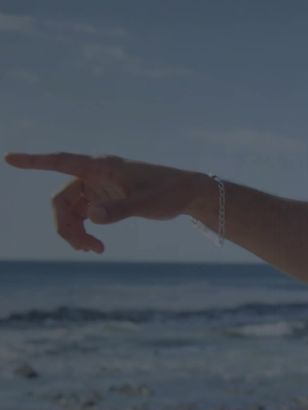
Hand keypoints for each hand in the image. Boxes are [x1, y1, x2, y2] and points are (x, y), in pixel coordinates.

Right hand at [5, 152, 208, 253]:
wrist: (187, 193)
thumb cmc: (170, 193)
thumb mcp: (148, 204)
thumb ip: (120, 210)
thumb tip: (91, 217)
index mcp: (101, 166)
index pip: (61, 161)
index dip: (34, 161)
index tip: (9, 158)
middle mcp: (94, 174)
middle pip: (61, 201)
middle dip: (67, 227)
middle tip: (89, 250)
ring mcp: (97, 187)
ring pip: (69, 211)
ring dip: (75, 233)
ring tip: (96, 251)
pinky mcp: (103, 199)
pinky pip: (81, 216)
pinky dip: (83, 232)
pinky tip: (96, 247)